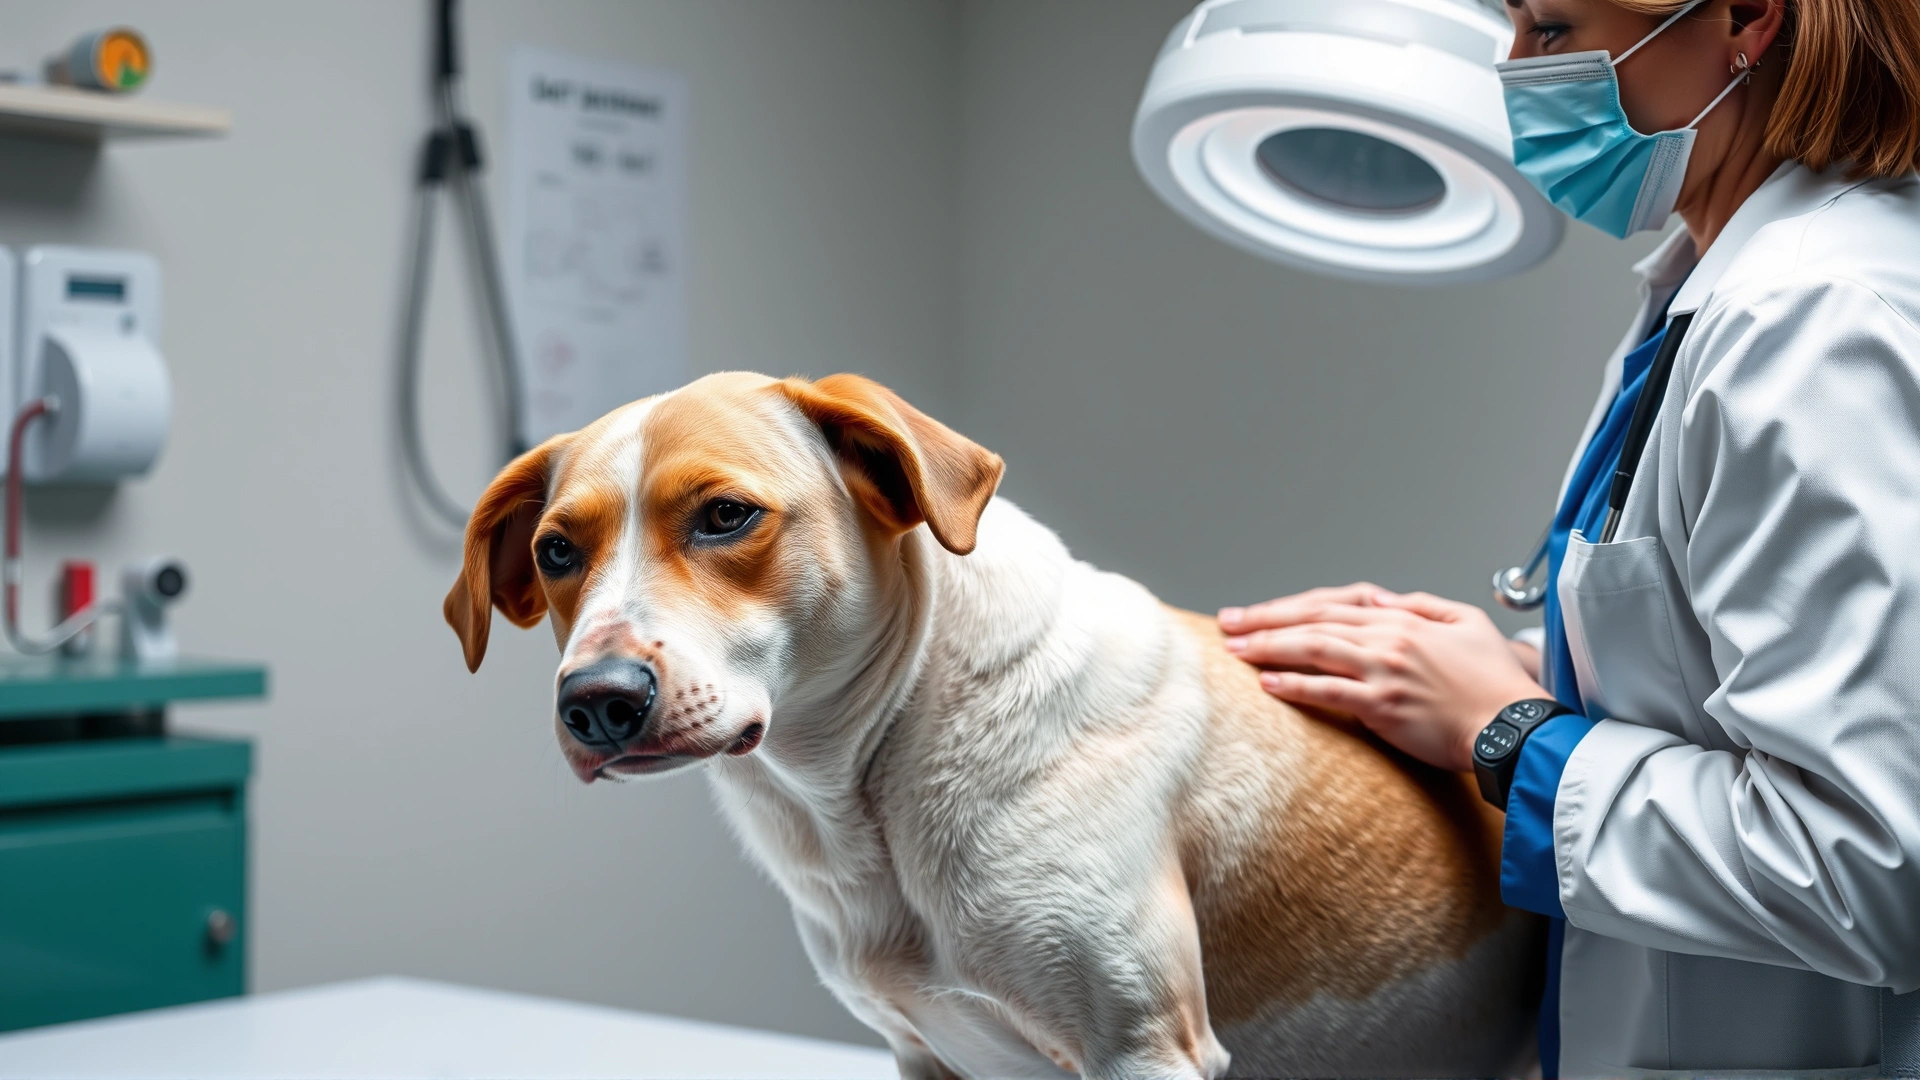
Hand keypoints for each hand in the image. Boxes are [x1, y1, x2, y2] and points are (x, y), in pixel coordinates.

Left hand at [1219, 585, 1549, 771]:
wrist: (1515, 726)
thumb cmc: (1496, 682)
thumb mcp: (1466, 624)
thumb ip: (1422, 606)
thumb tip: (1383, 600)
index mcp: (1404, 620)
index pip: (1334, 605)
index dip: (1292, 607)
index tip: (1259, 612)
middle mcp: (1389, 639)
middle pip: (1314, 621)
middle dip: (1266, 620)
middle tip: (1228, 623)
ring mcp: (1385, 671)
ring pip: (1314, 649)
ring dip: (1270, 647)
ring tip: (1236, 649)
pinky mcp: (1383, 707)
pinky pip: (1329, 692)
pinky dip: (1295, 685)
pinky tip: (1267, 683)